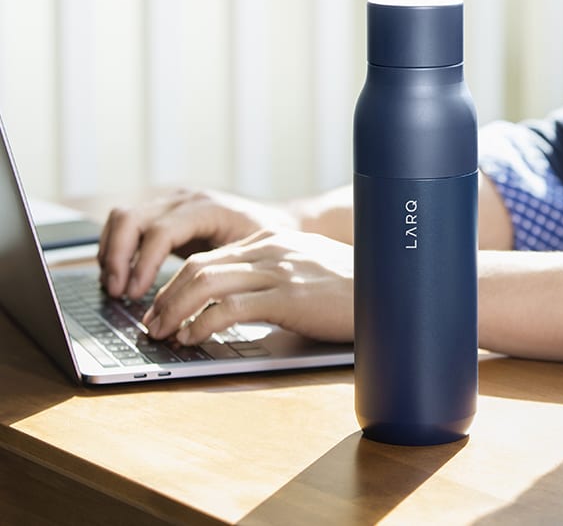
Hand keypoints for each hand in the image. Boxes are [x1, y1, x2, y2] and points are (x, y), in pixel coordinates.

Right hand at [98, 189, 297, 298]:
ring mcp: (172, 203)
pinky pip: (127, 225)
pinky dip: (117, 249)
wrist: (282, 219)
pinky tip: (122, 278)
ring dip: (111, 253)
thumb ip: (227, 271)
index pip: (162, 230)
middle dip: (118, 257)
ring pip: (122, 218)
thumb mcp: (256, 254)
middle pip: (130, 218)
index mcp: (208, 207)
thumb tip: (202, 303)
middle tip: (118, 292)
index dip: (144, 263)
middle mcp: (185, 200)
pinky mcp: (165, 214)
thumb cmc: (274, 238)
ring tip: (115, 288)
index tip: (136, 293)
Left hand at [141, 229, 353, 344]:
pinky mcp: (288, 297)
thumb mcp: (309, 268)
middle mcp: (272, 249)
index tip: (164, 308)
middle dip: (166, 298)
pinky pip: (230, 308)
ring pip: (206, 283)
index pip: (210, 257)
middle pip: (199, 267)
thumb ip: (277, 272)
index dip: (178, 284)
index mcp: (274, 240)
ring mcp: (279, 271)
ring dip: (175, 311)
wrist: (395, 291)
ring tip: (163, 334)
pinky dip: (203, 324)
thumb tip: (241, 299)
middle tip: (151, 325)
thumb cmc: (355, 287)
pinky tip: (193, 339)